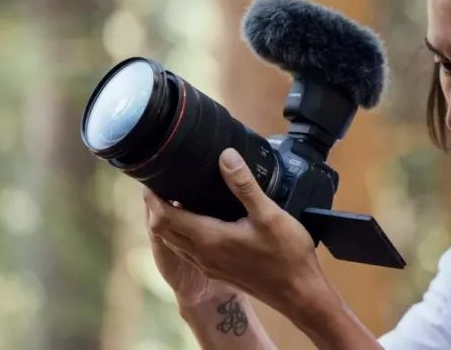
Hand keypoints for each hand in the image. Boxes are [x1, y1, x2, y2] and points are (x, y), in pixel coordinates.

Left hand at [143, 148, 332, 318]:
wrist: (299, 293)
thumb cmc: (287, 255)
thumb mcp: (268, 214)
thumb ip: (244, 185)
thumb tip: (225, 156)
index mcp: (210, 239)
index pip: (164, 218)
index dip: (152, 198)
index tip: (151, 180)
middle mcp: (203, 255)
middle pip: (163, 231)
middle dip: (156, 208)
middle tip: (162, 185)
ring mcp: (211, 267)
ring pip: (175, 243)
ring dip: (168, 223)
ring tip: (177, 200)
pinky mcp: (221, 273)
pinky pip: (189, 252)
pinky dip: (184, 235)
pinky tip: (201, 223)